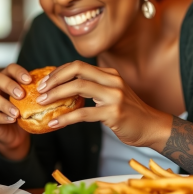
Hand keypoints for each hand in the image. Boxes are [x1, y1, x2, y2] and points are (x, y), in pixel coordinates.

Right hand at [0, 64, 31, 159]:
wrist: (15, 134)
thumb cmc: (23, 113)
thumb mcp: (29, 100)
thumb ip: (35, 90)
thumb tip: (53, 81)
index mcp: (4, 80)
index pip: (9, 69)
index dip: (18, 72)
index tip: (29, 79)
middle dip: (9, 85)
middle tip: (22, 95)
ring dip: (5, 104)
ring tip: (17, 112)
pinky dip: (2, 117)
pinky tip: (12, 119)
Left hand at [36, 61, 171, 149]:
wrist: (152, 127)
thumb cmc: (128, 112)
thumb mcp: (110, 93)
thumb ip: (92, 87)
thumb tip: (62, 88)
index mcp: (108, 74)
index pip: (77, 65)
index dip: (58, 72)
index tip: (44, 82)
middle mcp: (112, 80)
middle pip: (76, 70)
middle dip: (54, 78)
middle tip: (40, 90)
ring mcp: (114, 96)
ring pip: (78, 87)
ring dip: (56, 94)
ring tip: (42, 103)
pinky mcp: (114, 113)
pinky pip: (83, 113)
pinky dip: (65, 118)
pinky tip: (54, 122)